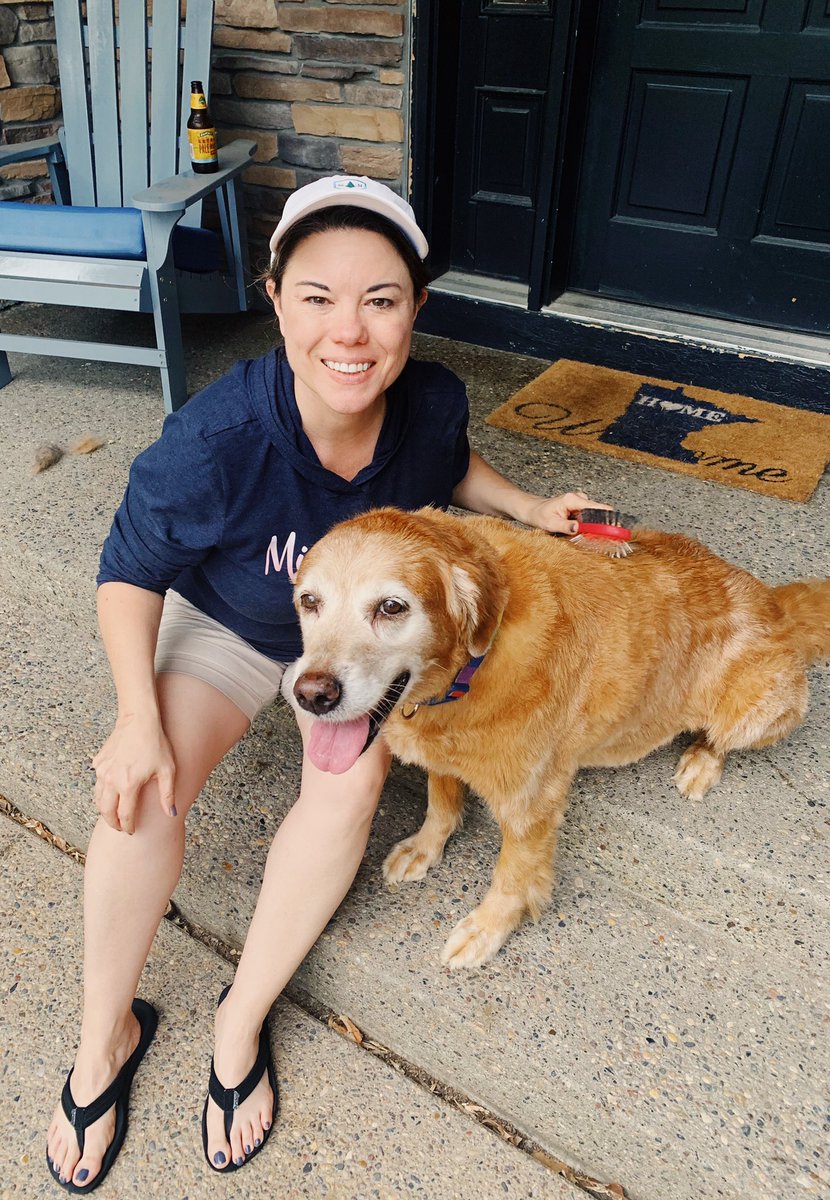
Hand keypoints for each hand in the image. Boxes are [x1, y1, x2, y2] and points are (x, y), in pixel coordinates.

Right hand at [91, 712, 175, 834]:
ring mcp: (102, 771)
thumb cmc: (156, 744)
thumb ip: (168, 794)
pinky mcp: (98, 762)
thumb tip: (171, 814)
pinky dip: (102, 792)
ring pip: (98, 798)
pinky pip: (97, 782)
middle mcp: (111, 780)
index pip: (125, 815)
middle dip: (112, 823)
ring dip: (104, 809)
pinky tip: (111, 792)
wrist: (139, 721)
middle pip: (106, 811)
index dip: (128, 826)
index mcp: (128, 785)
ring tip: (113, 814)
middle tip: (119, 828)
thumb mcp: (167, 770)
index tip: (131, 831)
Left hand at [522, 491, 611, 535]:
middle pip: (597, 513)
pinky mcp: (580, 508)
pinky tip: (581, 530)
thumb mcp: (550, 524)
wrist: (534, 511)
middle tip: (596, 537)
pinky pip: (589, 518)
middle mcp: (579, 498)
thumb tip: (577, 528)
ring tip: (582, 534)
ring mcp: (580, 503)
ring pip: (594, 516)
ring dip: (592, 527)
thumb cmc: (540, 515)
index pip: (596, 507)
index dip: (608, 517)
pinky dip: (588, 525)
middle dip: (599, 525)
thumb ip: (565, 526)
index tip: (616, 526)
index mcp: (573, 500)